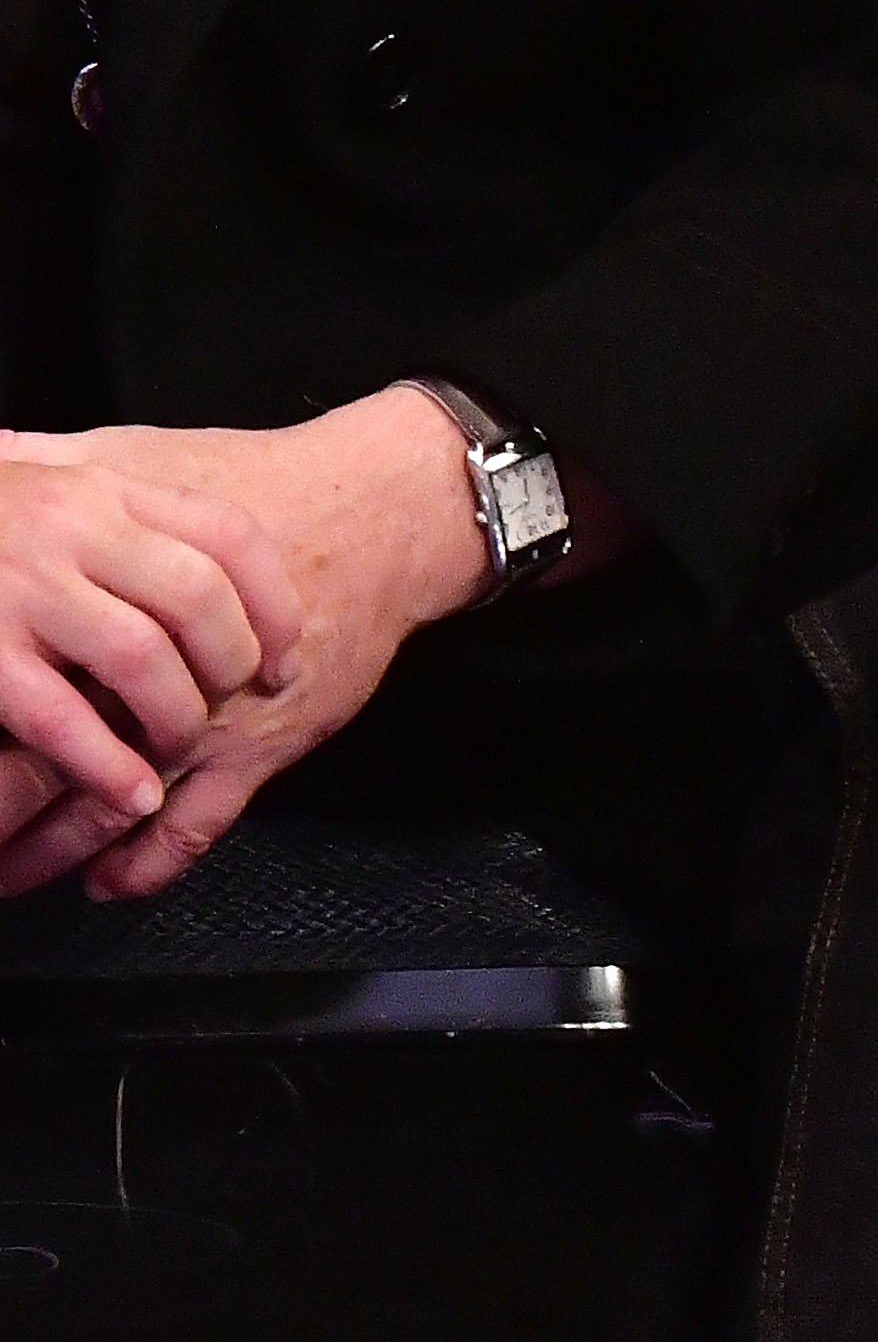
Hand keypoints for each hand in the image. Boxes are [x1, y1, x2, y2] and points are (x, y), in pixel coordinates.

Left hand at [0, 396, 479, 898]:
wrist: (377, 516)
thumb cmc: (265, 487)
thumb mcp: (144, 459)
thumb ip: (58, 462)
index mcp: (110, 601)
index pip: (26, 684)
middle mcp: (153, 671)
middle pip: (54, 761)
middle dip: (1, 812)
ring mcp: (209, 718)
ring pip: (117, 809)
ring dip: (60, 851)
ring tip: (13, 878)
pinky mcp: (262, 746)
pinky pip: (198, 825)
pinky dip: (150, 863)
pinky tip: (111, 882)